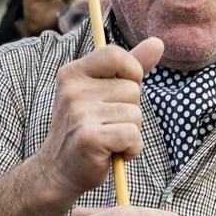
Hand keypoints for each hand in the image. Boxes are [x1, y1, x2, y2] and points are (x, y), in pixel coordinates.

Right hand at [37, 37, 163, 200]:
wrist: (58, 172)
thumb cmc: (86, 130)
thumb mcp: (101, 94)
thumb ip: (129, 68)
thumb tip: (158, 43)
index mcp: (73, 73)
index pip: (117, 55)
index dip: (131, 73)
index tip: (120, 94)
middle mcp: (73, 89)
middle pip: (132, 88)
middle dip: (130, 110)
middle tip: (106, 125)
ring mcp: (79, 113)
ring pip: (135, 114)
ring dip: (131, 133)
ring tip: (109, 141)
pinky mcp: (90, 137)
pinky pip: (132, 135)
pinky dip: (131, 149)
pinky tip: (114, 154)